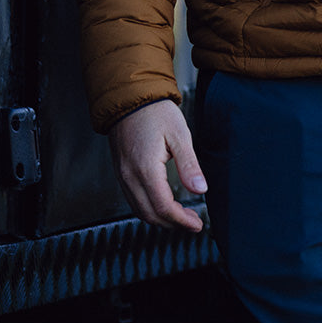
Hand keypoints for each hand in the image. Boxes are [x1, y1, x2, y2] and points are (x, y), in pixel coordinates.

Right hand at [108, 98, 207, 230]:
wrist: (129, 97)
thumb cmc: (155, 112)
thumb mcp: (179, 135)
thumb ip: (189, 165)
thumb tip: (201, 190)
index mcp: (145, 169)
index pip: (163, 207)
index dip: (181, 220)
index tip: (197, 224)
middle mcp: (129, 176)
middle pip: (150, 214)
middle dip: (173, 224)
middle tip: (193, 223)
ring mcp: (122, 176)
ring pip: (140, 210)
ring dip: (161, 219)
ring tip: (182, 216)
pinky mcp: (120, 172)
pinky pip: (133, 200)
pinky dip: (149, 209)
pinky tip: (164, 204)